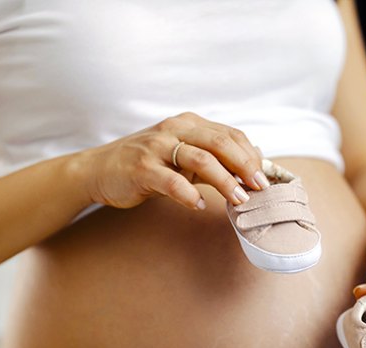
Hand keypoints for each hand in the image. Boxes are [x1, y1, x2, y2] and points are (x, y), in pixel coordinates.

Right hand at [80, 112, 268, 211]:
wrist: (99, 170)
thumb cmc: (146, 165)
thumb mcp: (180, 157)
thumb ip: (210, 161)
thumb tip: (249, 171)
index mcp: (188, 124)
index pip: (229, 135)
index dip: (251, 156)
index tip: (266, 178)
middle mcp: (174, 130)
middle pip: (220, 143)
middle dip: (245, 166)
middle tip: (259, 188)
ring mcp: (157, 148)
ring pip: (201, 160)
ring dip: (224, 181)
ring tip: (239, 200)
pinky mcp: (141, 168)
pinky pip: (171, 181)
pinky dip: (189, 195)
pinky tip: (199, 205)